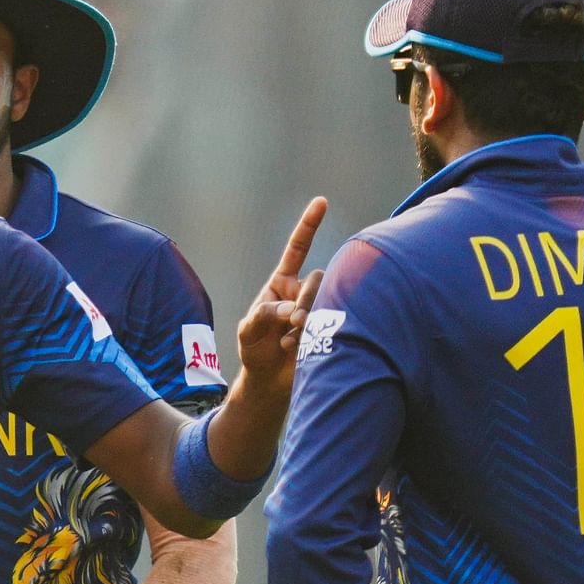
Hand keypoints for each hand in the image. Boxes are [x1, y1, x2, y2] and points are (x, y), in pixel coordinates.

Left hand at [235, 197, 328, 392]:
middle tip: (291, 323)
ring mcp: (319, 308)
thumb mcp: (249, 329)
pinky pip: (334, 320)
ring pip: (328, 298)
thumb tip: (294, 309)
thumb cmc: (256, 350)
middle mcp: (303, 291)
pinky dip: (312, 335)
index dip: (309, 226)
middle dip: (305, 300)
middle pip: (318, 278)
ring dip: (309, 319)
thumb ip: (264, 314)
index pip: (297, 249)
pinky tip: (296, 349)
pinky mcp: (329, 328)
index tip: (322, 202)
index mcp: (282, 283)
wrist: (269, 381)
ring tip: (289, 340)